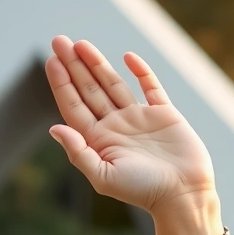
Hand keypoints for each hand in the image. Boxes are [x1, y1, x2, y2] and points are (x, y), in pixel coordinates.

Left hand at [44, 36, 216, 214]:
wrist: (182, 193)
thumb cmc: (141, 191)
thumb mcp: (103, 176)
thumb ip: (78, 152)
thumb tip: (54, 128)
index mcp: (98, 142)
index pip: (74, 107)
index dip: (62, 84)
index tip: (51, 61)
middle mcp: (114, 127)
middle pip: (89, 90)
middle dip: (73, 66)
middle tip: (58, 41)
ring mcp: (138, 119)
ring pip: (113, 84)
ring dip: (97, 63)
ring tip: (80, 44)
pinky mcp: (163, 113)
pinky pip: (149, 86)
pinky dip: (140, 71)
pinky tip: (126, 57)